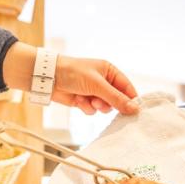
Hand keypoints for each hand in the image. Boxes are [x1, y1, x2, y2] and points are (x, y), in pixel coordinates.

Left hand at [3, 42, 138, 114]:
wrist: (50, 78)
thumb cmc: (74, 73)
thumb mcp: (98, 85)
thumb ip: (116, 98)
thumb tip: (135, 108)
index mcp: (109, 71)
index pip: (127, 87)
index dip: (131, 99)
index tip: (134, 111)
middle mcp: (103, 81)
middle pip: (116, 100)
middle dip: (109, 103)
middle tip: (101, 102)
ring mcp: (93, 92)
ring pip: (104, 107)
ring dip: (97, 106)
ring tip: (88, 99)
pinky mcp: (84, 100)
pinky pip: (92, 110)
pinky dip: (86, 107)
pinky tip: (78, 100)